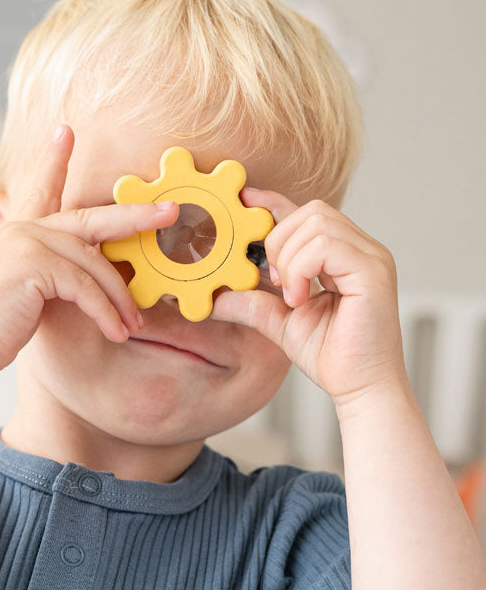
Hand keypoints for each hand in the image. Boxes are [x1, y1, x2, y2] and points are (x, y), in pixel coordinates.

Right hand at [0, 124, 179, 377]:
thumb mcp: (33, 289)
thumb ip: (59, 271)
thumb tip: (100, 270)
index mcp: (23, 230)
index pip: (43, 189)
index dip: (55, 161)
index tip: (65, 131)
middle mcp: (26, 228)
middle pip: (94, 218)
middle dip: (137, 215)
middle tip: (170, 210)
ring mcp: (28, 241)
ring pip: (95, 264)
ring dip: (120, 299)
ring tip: (133, 325)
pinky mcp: (34, 264)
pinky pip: (85, 287)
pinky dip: (105, 312)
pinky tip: (116, 333)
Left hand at [210, 188, 407, 405]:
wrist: (360, 388)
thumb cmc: (331, 356)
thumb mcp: (281, 322)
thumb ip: (252, 303)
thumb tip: (215, 297)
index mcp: (344, 254)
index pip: (306, 214)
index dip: (274, 204)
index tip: (244, 201)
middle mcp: (361, 248)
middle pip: (310, 210)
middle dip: (278, 241)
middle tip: (276, 282)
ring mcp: (371, 257)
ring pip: (316, 223)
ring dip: (289, 259)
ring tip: (291, 296)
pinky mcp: (373, 270)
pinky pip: (326, 245)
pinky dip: (302, 269)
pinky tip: (300, 299)